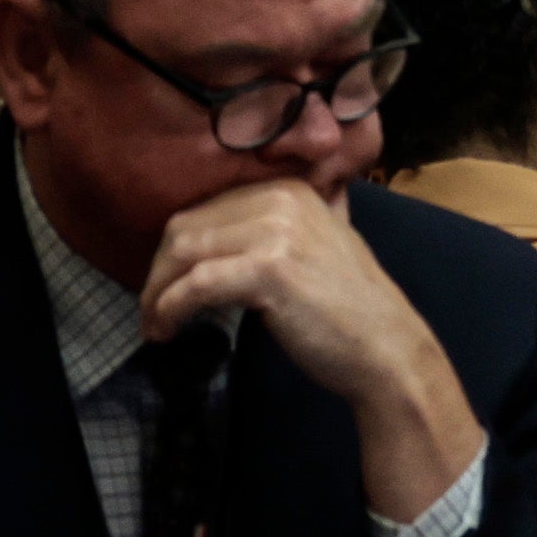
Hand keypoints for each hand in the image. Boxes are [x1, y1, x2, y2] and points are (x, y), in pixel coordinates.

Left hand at [137, 183, 483, 528]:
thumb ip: (287, 226)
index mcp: (288, 189)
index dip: (175, 251)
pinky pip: (197, 284)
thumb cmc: (349, 309)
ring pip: (185, 252)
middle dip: (159, 271)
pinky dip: (170, 307)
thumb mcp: (320, 245)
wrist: (384, 347)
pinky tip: (165, 329)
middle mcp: (280, 199)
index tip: (164, 285)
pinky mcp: (269, 270)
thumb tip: (236, 230)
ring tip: (155, 324)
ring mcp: (276, 232)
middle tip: (151, 310)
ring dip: (157, 292)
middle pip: (187, 226)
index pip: (206, 209)